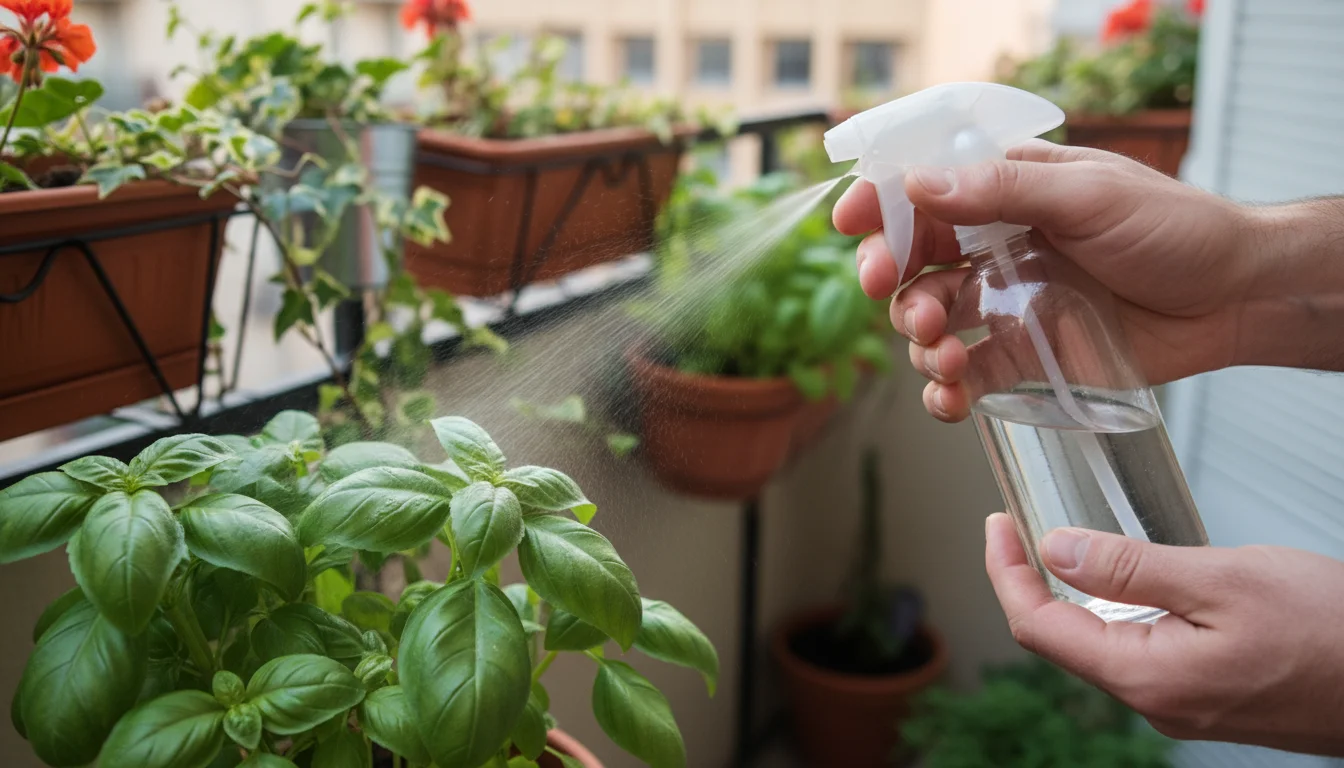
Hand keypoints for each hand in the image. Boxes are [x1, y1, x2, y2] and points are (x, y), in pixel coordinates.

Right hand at [833, 141, 1261, 421]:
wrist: (1235, 299)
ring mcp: (1004, 304)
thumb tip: (918, 187)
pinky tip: (949, 398)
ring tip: (945, 355)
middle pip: (909, 264)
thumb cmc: (1175, 229)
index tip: (851, 224)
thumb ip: (1002, 192)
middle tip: (899, 298)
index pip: (919, 194)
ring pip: (928, 323)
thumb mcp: (1089, 195)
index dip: (877, 207)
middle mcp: (992, 247)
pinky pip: (964, 377)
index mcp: (1004, 192)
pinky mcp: (1022, 356)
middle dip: (891, 283)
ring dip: (919, 342)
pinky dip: (944, 392)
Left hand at [984, 512, 1343, 755]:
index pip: (1037, 625)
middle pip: (1060, 639)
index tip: (997, 525)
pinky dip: (1114, 612)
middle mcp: (1156, 702)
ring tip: (1061, 542)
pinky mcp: (1205, 696)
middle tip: (1018, 525)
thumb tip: (1054, 550)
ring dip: (1072, 595)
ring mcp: (1180, 704)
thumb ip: (1130, 568)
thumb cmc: (1334, 632)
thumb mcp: (1224, 579)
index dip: (1005, 571)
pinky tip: (1124, 579)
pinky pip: (1139, 653)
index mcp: (1147, 678)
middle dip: (1030, 580)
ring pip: (1098, 645)